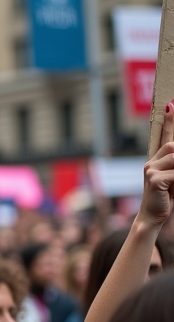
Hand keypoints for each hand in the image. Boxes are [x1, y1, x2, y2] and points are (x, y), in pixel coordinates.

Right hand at [139, 102, 173, 228]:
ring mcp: (150, 169)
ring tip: (173, 183)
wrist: (152, 218)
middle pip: (173, 145)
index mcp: (156, 161)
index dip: (169, 121)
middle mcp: (150, 162)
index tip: (171, 104)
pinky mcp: (154, 179)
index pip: (164, 137)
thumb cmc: (166, 199)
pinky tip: (173, 190)